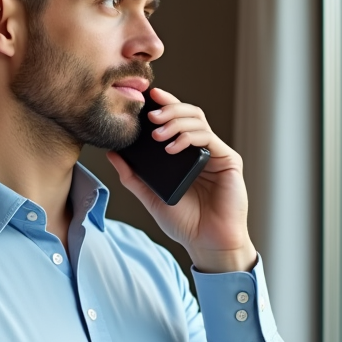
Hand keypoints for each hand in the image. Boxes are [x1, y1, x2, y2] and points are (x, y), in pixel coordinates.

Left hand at [106, 88, 256, 272]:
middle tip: (149, 116)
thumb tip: (113, 153)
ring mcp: (216, 153)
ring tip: (157, 133)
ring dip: (175, 121)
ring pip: (198, 120)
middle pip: (188, 113)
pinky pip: (208, 138)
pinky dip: (188, 137)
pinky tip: (172, 148)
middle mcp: (202, 149)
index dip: (164, 104)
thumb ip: (132, 176)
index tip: (146, 97)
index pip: (175, 120)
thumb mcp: (150, 196)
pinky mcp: (229, 160)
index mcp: (185, 153)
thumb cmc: (184, 223)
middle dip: (168, 108)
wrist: (207, 243)